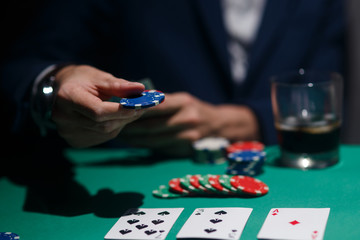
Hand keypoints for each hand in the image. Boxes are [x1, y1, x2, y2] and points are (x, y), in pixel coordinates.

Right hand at [51, 65, 145, 147]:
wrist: (63, 91)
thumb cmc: (83, 80)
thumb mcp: (99, 78)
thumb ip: (119, 85)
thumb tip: (140, 89)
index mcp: (67, 97)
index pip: (97, 111)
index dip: (120, 111)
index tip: (139, 106)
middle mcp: (63, 118)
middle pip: (103, 124)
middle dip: (125, 116)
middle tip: (141, 107)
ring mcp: (68, 132)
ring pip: (105, 132)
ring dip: (121, 122)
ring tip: (126, 109)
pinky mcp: (75, 141)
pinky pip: (102, 137)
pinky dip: (113, 128)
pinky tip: (113, 118)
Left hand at [118, 92, 259, 156]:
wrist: (220, 126)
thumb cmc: (194, 110)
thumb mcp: (182, 101)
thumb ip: (161, 103)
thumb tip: (132, 104)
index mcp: (183, 102)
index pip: (154, 105)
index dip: (135, 108)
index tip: (117, 109)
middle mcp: (187, 118)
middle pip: (151, 125)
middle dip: (130, 126)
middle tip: (112, 125)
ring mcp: (187, 136)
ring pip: (153, 139)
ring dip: (134, 139)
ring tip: (119, 135)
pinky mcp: (185, 149)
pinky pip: (160, 148)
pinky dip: (145, 145)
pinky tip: (134, 142)